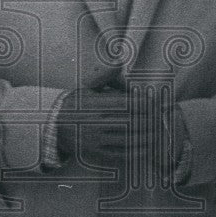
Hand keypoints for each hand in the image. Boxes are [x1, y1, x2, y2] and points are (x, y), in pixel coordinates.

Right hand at [56, 85, 180, 169]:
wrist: (54, 126)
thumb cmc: (76, 104)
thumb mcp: (87, 87)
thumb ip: (105, 77)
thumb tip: (120, 63)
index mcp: (92, 103)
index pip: (124, 103)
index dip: (142, 103)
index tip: (154, 102)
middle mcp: (92, 121)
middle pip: (128, 121)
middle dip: (148, 120)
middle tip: (161, 118)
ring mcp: (93, 139)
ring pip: (126, 138)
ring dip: (145, 137)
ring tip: (158, 133)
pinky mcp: (93, 152)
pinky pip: (118, 154)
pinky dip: (135, 152)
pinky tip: (146, 149)